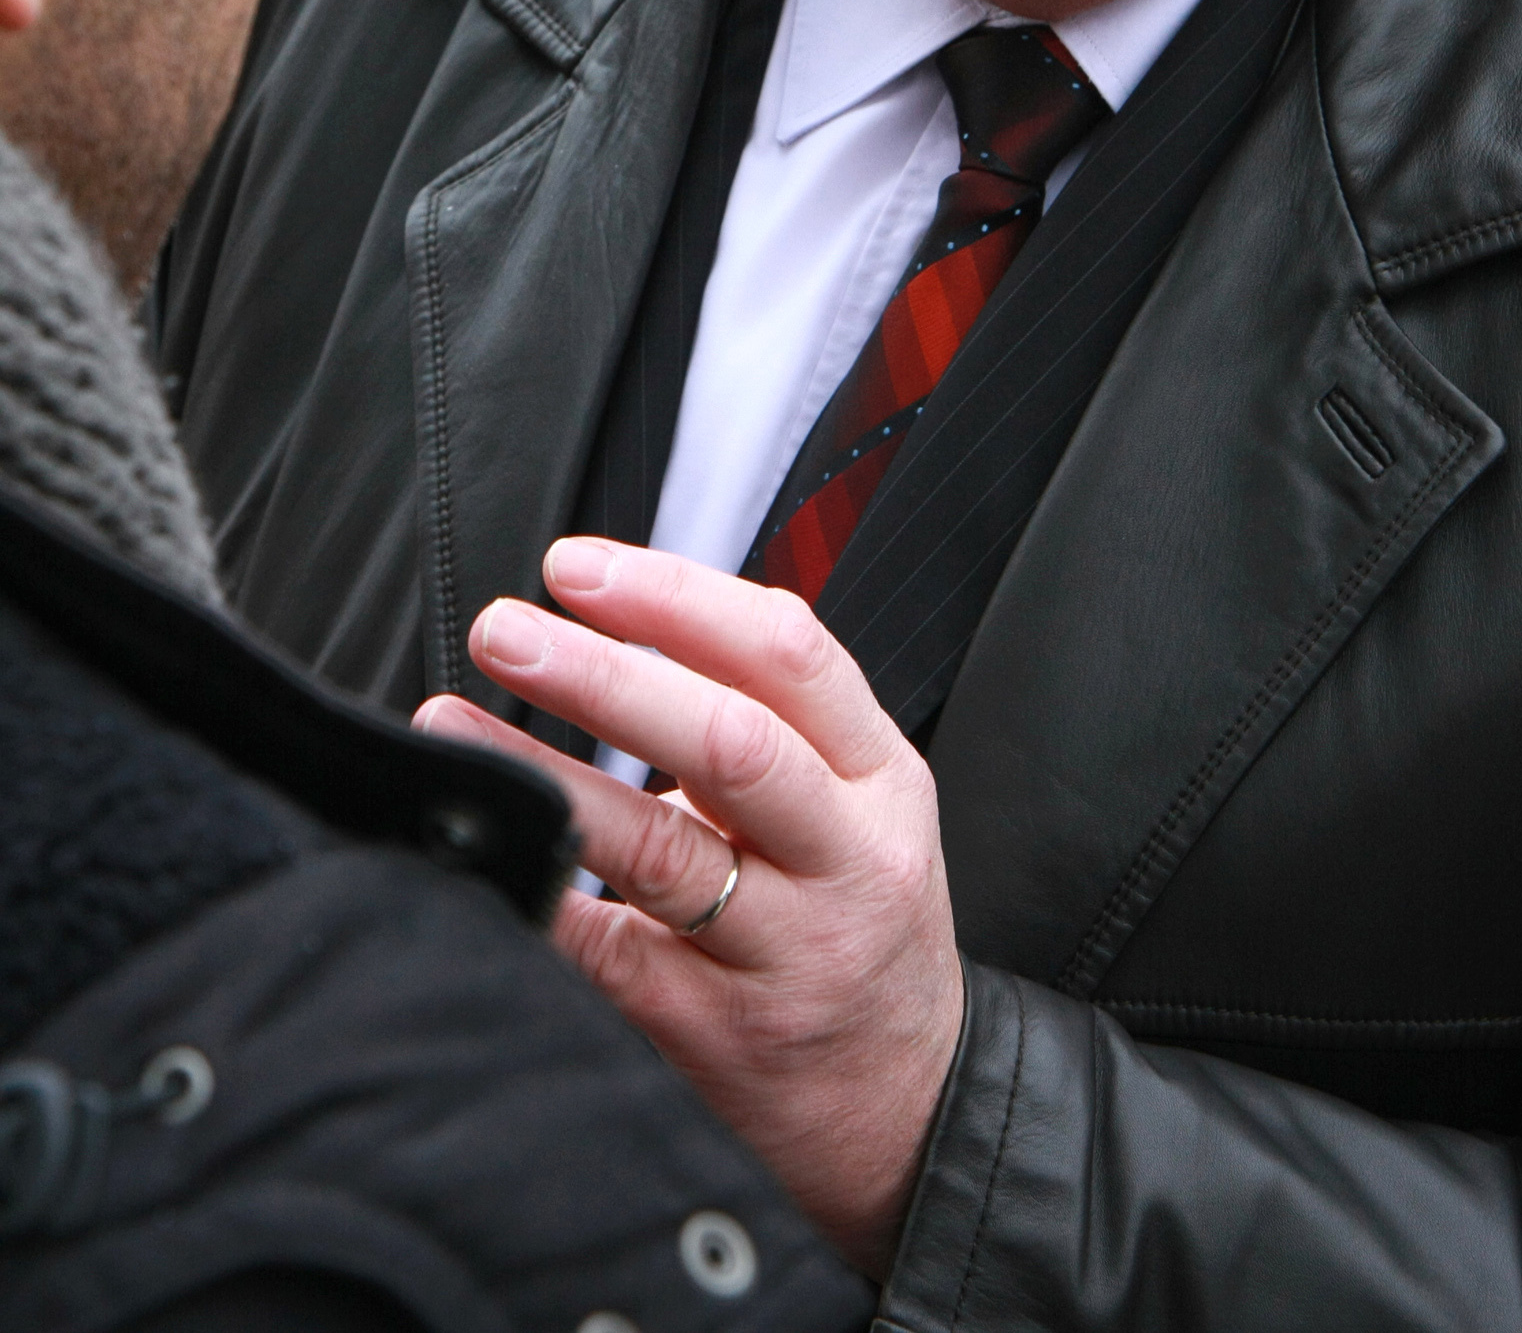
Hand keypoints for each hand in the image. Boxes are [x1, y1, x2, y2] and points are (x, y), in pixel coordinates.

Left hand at [413, 538, 965, 1277]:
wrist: (908, 1117)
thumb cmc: (854, 924)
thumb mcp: (857, 807)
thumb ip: (766, 719)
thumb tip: (610, 625)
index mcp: (881, 779)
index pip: (786, 655)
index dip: (674, 599)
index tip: (576, 568)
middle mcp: (845, 861)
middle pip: (727, 742)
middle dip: (604, 674)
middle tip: (507, 627)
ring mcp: (782, 957)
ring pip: (657, 851)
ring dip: (543, 776)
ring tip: (449, 724)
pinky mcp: (712, 1039)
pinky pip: (602, 956)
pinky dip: (533, 896)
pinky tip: (470, 851)